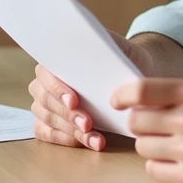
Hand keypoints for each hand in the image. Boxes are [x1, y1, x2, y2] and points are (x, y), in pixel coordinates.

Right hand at [29, 30, 152, 150]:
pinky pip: (47, 134)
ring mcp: (47, 103)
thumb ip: (108, 42)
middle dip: (68, 115)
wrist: (137, 75)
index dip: (57, 88)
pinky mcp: (53, 123)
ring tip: (96, 139)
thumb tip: (95, 41)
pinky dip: (66, 140)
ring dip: (71, 131)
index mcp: (57, 59)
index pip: (46, 73)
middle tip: (88, 124)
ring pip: (48, 119)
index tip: (74, 100)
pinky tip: (88, 142)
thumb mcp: (122, 47)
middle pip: (46, 100)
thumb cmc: (126, 59)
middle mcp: (46, 81)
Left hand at [111, 79, 182, 182]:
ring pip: (142, 146)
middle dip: (140, 123)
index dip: (122, 95)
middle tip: (154, 126)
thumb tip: (128, 100)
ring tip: (172, 143)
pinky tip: (177, 159)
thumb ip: (170, 93)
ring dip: (151, 145)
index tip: (116, 101)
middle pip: (136, 121)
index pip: (141, 90)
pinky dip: (160, 165)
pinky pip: (153, 169)